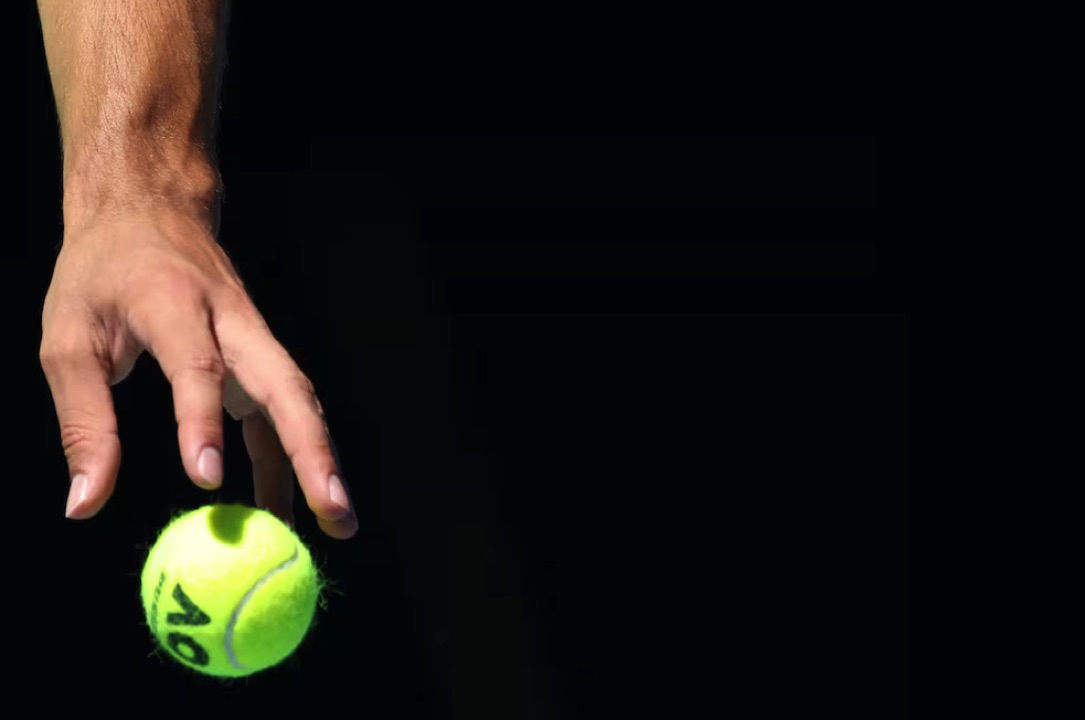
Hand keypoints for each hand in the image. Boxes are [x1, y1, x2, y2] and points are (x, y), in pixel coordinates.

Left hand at [39, 206, 357, 538]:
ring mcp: (256, 337)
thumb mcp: (68, 339)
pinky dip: (287, 463)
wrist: (153, 209)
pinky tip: (285, 511)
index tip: (205, 480)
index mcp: (173, 303)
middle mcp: (232, 320)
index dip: (200, 419)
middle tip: (332, 512)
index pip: (196, 363)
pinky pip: (281, 414)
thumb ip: (83, 422)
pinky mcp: (259, 357)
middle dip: (313, 450)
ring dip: (320, 461)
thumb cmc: (103, 275)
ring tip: (337, 525)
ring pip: (299, 400)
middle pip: (287, 385)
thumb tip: (84, 505)